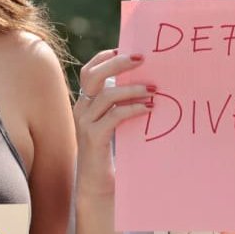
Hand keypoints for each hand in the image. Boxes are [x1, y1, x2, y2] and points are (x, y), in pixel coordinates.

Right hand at [74, 50, 152, 196]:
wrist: (97, 184)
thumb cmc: (111, 150)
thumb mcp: (113, 122)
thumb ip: (120, 104)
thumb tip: (146, 82)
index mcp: (85, 102)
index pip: (90, 70)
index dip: (106, 57)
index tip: (127, 49)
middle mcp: (81, 109)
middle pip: (93, 75)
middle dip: (118, 63)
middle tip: (142, 59)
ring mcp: (85, 123)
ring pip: (107, 95)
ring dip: (132, 89)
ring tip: (153, 89)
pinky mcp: (94, 137)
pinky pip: (114, 116)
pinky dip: (133, 109)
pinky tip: (148, 109)